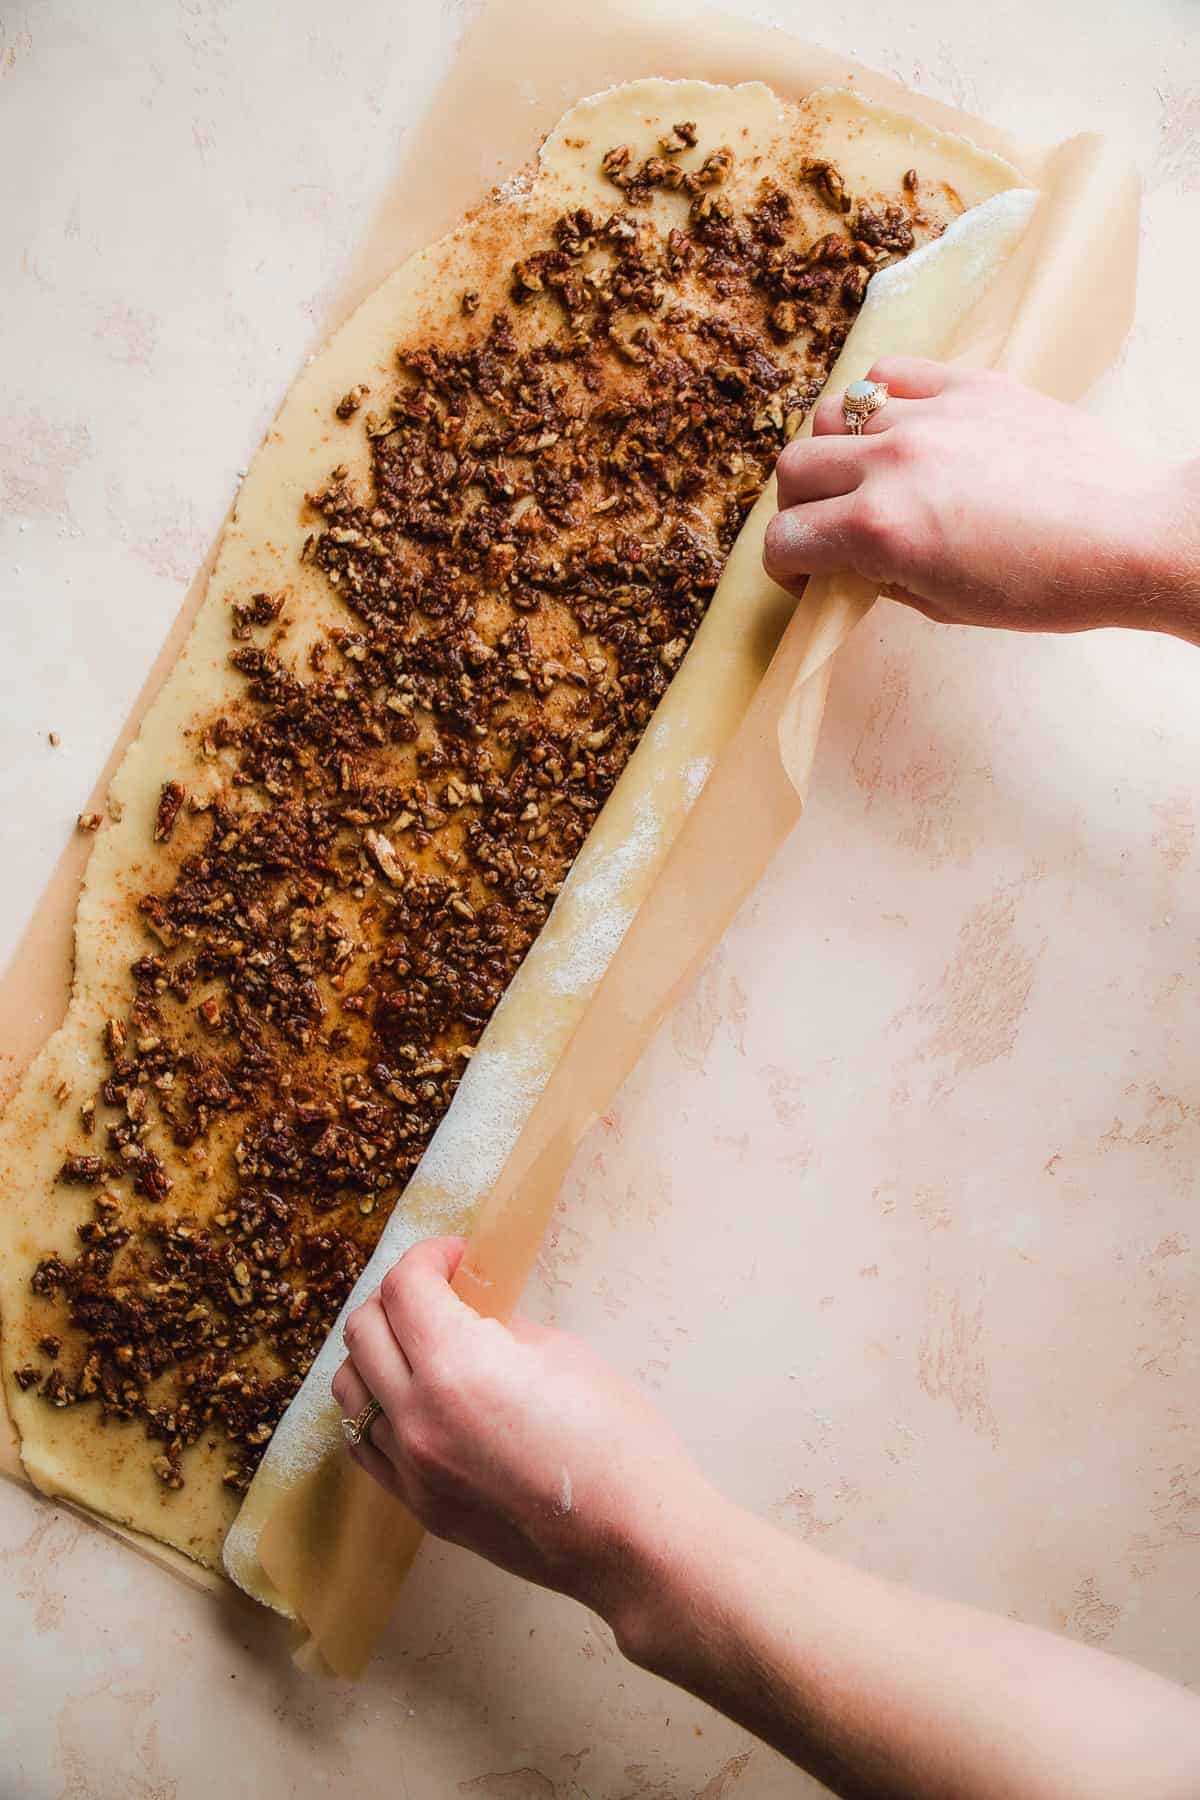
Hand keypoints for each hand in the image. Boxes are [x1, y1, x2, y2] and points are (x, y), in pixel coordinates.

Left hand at [331, 1236, 713, 1628]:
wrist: (632, 1537)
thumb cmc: (616, 1438)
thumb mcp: (562, 1354)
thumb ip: (500, 1329)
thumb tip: (471, 1316)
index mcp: (456, 1365)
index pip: (405, 1287)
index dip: (428, 1256)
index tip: (454, 1256)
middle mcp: (416, 1415)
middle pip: (364, 1331)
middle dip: (397, 1296)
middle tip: (437, 1292)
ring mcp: (411, 1468)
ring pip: (350, 1388)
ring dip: (376, 1353)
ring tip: (420, 1346)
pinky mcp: (418, 1506)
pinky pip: (365, 1444)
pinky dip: (376, 1409)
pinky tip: (414, 1400)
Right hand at [763, 356, 1198, 638]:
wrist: (1129, 535)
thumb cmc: (1047, 587)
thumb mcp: (945, 606)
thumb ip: (882, 576)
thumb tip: (850, 560)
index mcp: (881, 531)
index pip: (786, 538)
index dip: (784, 562)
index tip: (799, 569)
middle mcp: (892, 464)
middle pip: (794, 466)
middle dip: (799, 504)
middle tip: (825, 523)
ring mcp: (930, 416)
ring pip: (834, 414)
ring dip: (834, 448)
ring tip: (863, 470)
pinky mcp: (970, 385)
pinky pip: (891, 373)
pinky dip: (879, 399)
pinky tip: (899, 425)